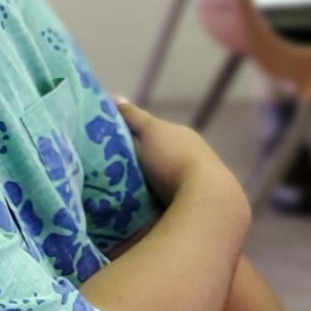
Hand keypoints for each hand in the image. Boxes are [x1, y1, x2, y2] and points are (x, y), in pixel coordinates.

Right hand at [114, 97, 243, 211]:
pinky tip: (129, 213)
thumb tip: (114, 97)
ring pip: (157, 187)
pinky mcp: (189, 213)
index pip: (155, 135)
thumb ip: (134, 116)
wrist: (204, 202)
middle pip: (155, 162)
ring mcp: (192, 189)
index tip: (108, 146)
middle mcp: (191, 161)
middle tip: (105, 173)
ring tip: (112, 196)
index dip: (133, 138)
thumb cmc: (177, 159)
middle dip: (134, 168)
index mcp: (184, 140)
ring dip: (139, 191)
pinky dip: (146, 210)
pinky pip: (160, 209)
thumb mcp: (151, 130)